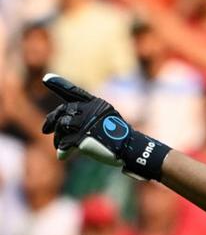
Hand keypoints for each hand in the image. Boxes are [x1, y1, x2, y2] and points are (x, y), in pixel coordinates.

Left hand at [41, 74, 169, 180]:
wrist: (130, 149)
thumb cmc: (119, 137)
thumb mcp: (106, 120)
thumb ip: (88, 117)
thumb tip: (65, 125)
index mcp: (96, 104)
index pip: (74, 92)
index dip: (59, 84)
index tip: (46, 78)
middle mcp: (90, 110)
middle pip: (63, 110)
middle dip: (52, 120)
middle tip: (46, 129)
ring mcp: (86, 123)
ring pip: (62, 126)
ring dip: (57, 137)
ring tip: (58, 145)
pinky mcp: (83, 137)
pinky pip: (65, 142)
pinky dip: (62, 150)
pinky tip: (62, 156)